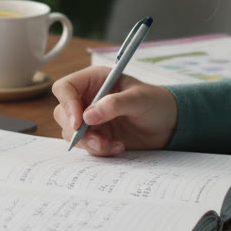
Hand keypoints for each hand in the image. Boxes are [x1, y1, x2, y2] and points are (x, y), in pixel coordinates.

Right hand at [51, 65, 176, 155]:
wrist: (168, 125)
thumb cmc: (155, 103)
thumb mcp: (139, 99)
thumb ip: (114, 104)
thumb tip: (89, 116)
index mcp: (94, 80)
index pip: (65, 87)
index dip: (67, 104)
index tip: (79, 122)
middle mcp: (87, 98)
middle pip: (63, 113)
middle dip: (77, 130)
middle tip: (97, 140)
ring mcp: (90, 118)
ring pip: (71, 132)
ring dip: (89, 143)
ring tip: (111, 145)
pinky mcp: (95, 135)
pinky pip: (85, 145)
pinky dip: (98, 150)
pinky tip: (117, 147)